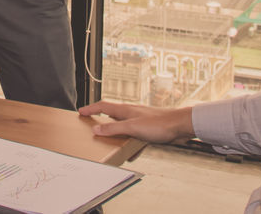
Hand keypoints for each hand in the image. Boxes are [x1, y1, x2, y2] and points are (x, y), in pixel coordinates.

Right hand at [78, 100, 194, 143]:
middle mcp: (131, 114)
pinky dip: (130, 145)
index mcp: (125, 110)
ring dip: (116, 135)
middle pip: (112, 116)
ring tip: (110, 144)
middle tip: (92, 126)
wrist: (180, 126)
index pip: (103, 106)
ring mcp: (140, 121)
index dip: (91, 109)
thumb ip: (114, 129)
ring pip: (123, 128)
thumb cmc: (159, 123)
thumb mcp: (132, 128)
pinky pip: (134, 137)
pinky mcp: (148, 130)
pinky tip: (132, 154)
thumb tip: (96, 130)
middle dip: (102, 121)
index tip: (81, 111)